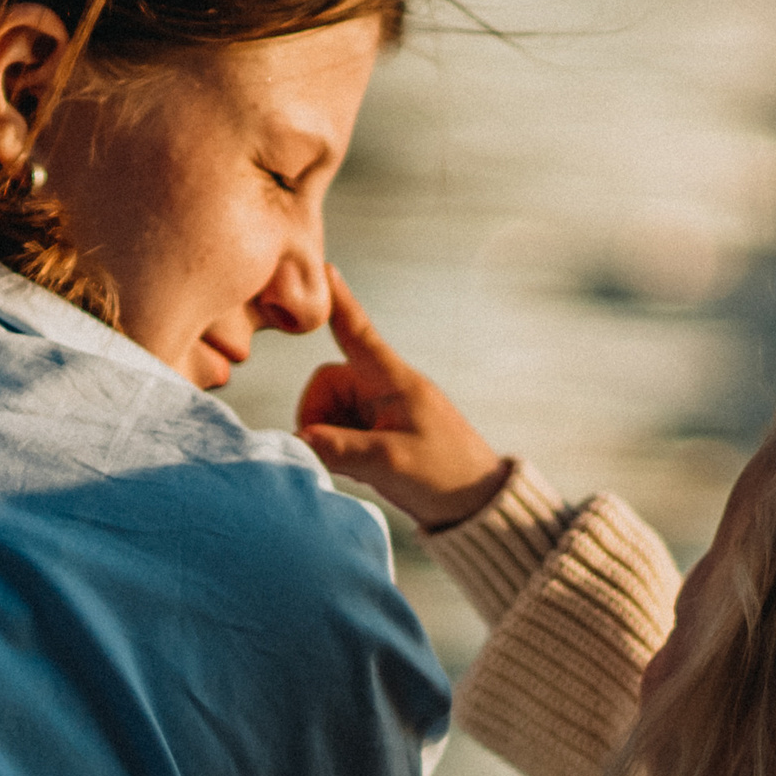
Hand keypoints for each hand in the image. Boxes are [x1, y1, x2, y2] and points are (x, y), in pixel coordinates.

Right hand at [296, 267, 508, 529]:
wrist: (477, 506)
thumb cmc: (446, 475)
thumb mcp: (392, 463)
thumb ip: (342, 448)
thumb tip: (299, 439)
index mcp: (393, 380)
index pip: (356, 332)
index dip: (337, 303)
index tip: (321, 269)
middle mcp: (383, 389)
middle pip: (326, 385)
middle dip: (318, 417)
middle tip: (331, 453)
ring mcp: (380, 412)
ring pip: (328, 412)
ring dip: (329, 438)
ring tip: (357, 467)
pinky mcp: (378, 435)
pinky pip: (339, 432)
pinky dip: (338, 450)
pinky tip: (359, 471)